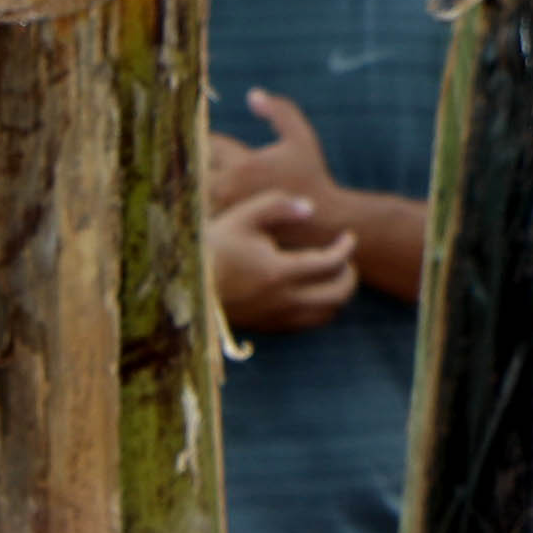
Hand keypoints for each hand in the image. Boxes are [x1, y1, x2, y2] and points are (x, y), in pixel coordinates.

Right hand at [208, 185, 359, 339]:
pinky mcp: (267, 327)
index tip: (348, 237)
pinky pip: (306, 323)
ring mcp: (275, 318)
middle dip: (349, 276)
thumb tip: (310, 208)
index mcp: (279, 272)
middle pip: (338, 295)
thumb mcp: (243, 216)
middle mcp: (282, 301)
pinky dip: (318, 307)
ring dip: (336, 295)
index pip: (331, 263)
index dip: (347, 248)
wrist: (183, 285)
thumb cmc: (213, 246)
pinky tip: (309, 290)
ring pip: (325, 314)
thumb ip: (279, 205)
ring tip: (330, 276)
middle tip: (345, 260)